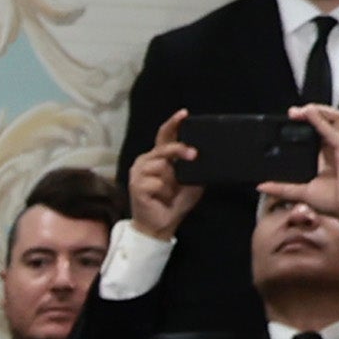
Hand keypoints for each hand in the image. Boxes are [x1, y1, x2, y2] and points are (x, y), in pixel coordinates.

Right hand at [125, 109, 199, 240]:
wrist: (162, 225)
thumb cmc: (175, 201)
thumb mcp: (192, 180)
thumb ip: (193, 165)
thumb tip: (203, 154)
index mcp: (159, 157)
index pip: (164, 135)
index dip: (174, 123)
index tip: (184, 113)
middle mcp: (146, 161)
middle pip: (164, 147)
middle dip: (180, 150)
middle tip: (193, 155)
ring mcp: (138, 173)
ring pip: (161, 166)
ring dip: (171, 181)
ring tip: (169, 193)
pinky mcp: (136, 186)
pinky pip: (156, 182)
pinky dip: (164, 191)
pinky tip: (160, 198)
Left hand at [292, 100, 338, 220]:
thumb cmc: (336, 201)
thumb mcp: (303, 192)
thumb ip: (283, 188)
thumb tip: (262, 185)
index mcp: (331, 152)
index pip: (321, 129)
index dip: (308, 121)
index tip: (289, 120)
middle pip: (328, 119)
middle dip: (311, 112)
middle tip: (291, 113)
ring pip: (335, 118)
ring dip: (317, 111)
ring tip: (300, 110)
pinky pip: (334, 130)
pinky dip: (321, 121)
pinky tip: (310, 115)